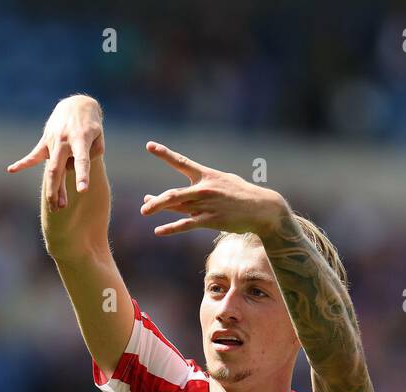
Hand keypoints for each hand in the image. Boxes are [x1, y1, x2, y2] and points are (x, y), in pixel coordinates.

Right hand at [7, 95, 104, 212]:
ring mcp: (53, 142)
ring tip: (54, 207)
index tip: (83, 191)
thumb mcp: (99, 137)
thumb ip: (93, 154)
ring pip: (50, 168)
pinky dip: (22, 163)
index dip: (82, 176)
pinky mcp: (45, 142)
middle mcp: (64, 142)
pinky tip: (11, 170)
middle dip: (57, 190)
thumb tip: (75, 169)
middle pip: (58, 170)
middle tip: (60, 208)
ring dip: (51, 188)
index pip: (81, 161)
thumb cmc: (91, 125)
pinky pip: (33, 156)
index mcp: (80, 140)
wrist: (76, 105)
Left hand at [139, 141, 288, 238]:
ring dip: (159, 208)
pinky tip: (159, 231)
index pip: (182, 162)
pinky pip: (186, 224)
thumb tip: (187, 194)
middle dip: (156, 200)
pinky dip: (171, 228)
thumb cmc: (242, 194)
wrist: (261, 209)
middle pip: (173, 193)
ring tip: (145, 211)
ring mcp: (206, 205)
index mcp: (207, 175)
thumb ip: (204, 186)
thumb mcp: (224, 182)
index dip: (164, 154)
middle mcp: (204, 189)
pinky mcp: (210, 220)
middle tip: (143, 205)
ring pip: (177, 208)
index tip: (149, 146)